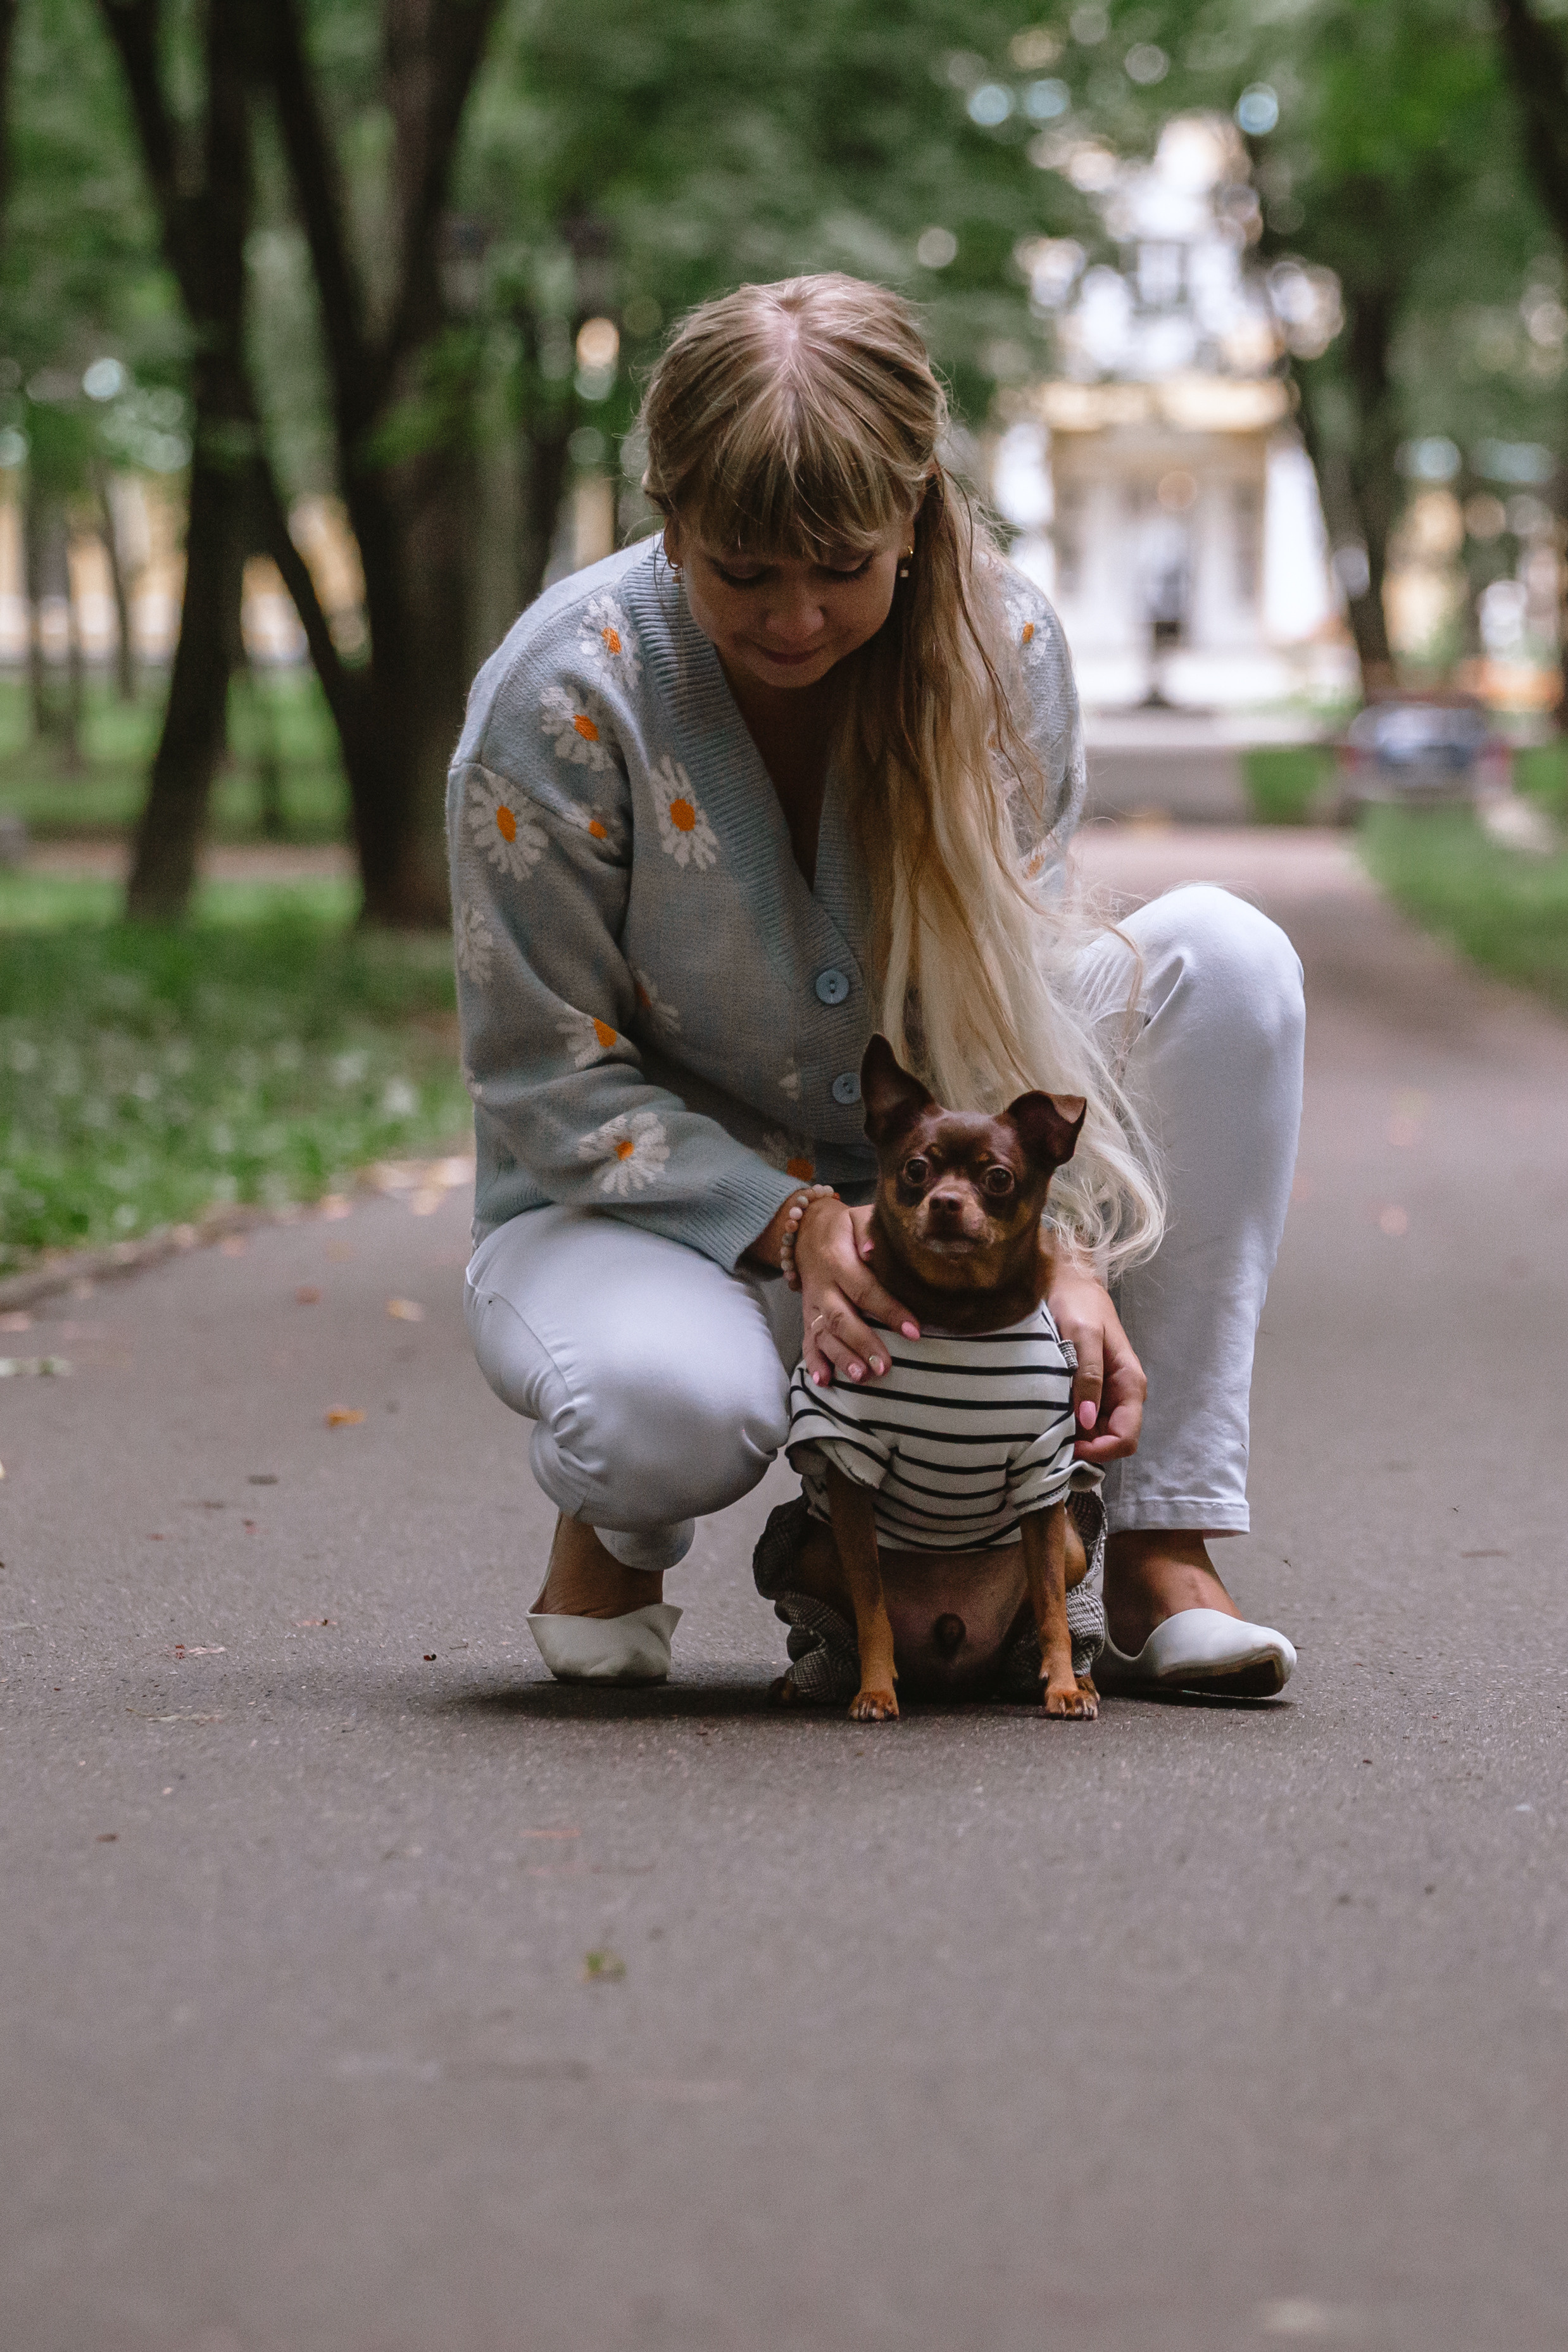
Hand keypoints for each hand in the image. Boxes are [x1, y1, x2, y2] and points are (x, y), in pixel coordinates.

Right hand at [795, 1199, 918, 1386]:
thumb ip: (868, 1231)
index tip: (913, 1330)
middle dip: (862, 1343)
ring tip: (861, 1377)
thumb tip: (875, 1250)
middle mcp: (823, 1287)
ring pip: (824, 1334)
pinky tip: (824, 1382)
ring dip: (841, 1357)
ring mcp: (812, 1305)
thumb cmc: (843, 1227)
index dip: (889, 1310)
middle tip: (884, 1367)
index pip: (865, 1289)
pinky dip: (813, 1362)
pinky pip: (807, 1342)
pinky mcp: (807, 1317)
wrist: (805, 1231)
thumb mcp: (857, 1217)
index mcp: (838, 1261)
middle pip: (841, 1318)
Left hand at [1046, 1255, 1144, 1464]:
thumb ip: (1087, 1376)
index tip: (1069, 1446)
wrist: (1068, 1280)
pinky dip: (1068, 1424)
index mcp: (1129, 1384)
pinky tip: (1048, 1415)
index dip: (1101, 1450)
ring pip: (1097, 1433)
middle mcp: (1122, 1394)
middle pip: (1112, 1441)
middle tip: (1051, 1439)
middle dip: (1086, 1447)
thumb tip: (1085, 1420)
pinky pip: (1084, 1419)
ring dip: (1075, 1437)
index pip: (1126, 1438)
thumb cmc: (1077, 1303)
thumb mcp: (1082, 1335)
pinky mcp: (1089, 1388)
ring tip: (1046, 1427)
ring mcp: (1106, 1393)